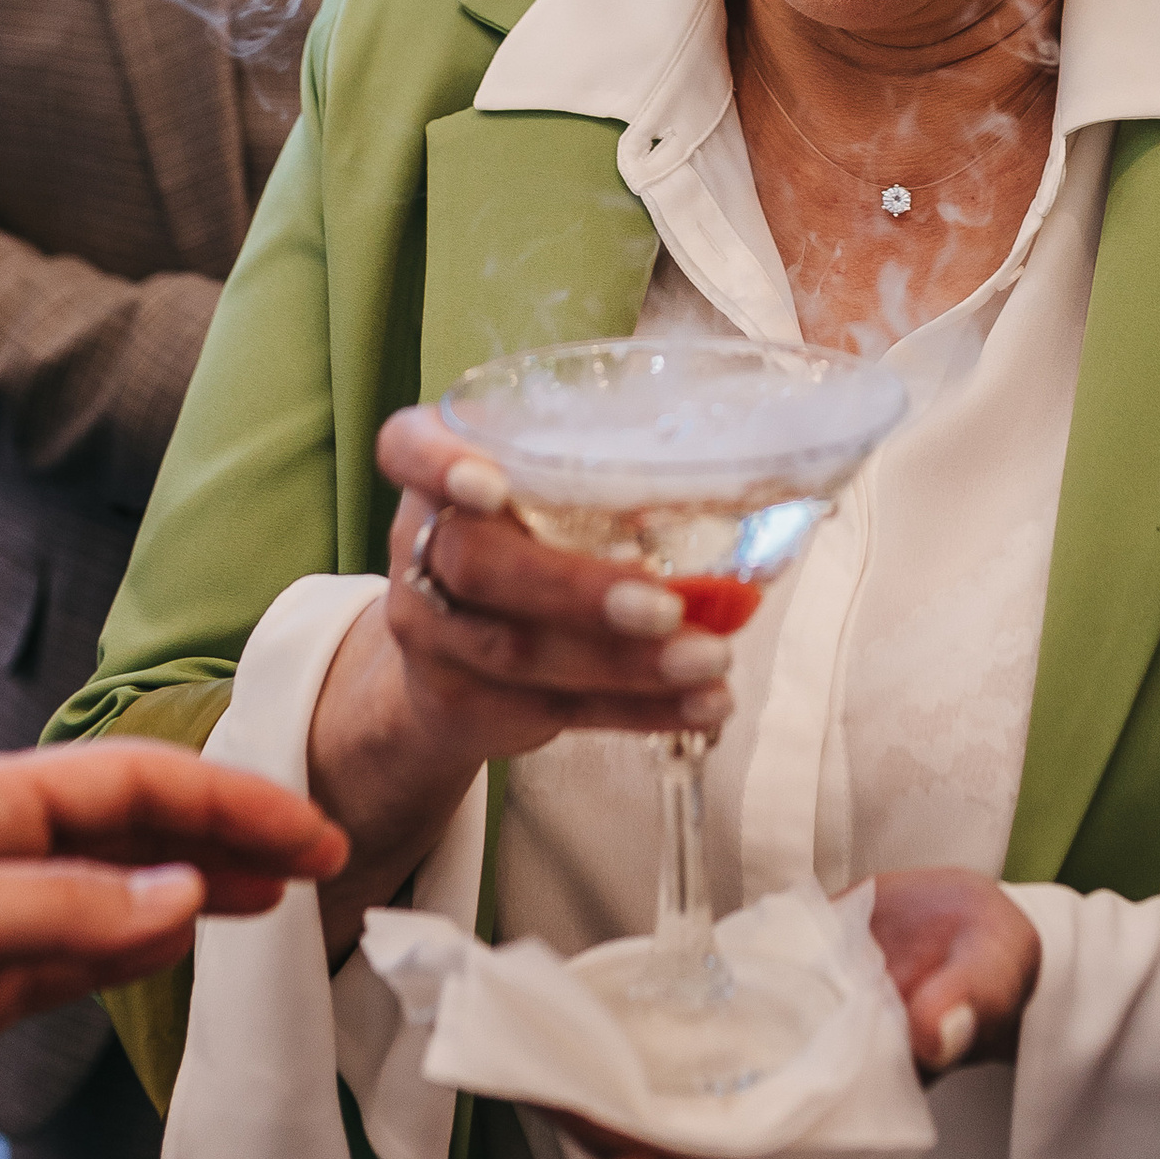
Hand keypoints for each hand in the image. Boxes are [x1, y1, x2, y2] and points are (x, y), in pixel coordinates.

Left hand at [0, 743, 347, 1158]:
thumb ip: (67, 912)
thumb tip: (188, 892)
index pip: (137, 783)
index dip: (233, 798)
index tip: (313, 833)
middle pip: (138, 829)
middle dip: (230, 835)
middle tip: (325, 860)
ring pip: (118, 897)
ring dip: (196, 891)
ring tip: (277, 901)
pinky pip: (78, 964)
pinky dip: (140, 954)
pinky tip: (182, 953)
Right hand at [304, 409, 735, 955]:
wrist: (446, 662)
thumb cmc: (523, 543)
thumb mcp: (538, 498)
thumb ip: (606, 490)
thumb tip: (754, 492)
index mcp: (435, 474)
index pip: (405, 449)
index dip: (438, 465)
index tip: (488, 485)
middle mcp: (419, 548)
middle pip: (478, 564)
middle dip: (576, 588)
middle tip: (666, 605)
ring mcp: (431, 633)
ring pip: (520, 650)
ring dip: (627, 661)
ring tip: (710, 657)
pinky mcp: (466, 701)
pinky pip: (556, 708)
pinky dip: (641, 709)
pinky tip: (705, 702)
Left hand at [563, 867, 1043, 1158]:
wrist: (964, 928)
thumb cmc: (983, 962)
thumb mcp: (994, 966)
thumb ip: (971, 998)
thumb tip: (935, 1032)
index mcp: (847, 1130)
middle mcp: (791, 1119)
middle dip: (610, 1148)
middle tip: (552, 1095)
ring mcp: (761, 1075)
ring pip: (665, 1120)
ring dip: (602, 1099)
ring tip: (544, 1057)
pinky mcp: (743, 1025)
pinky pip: (671, 1055)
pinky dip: (623, 1042)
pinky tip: (582, 1009)